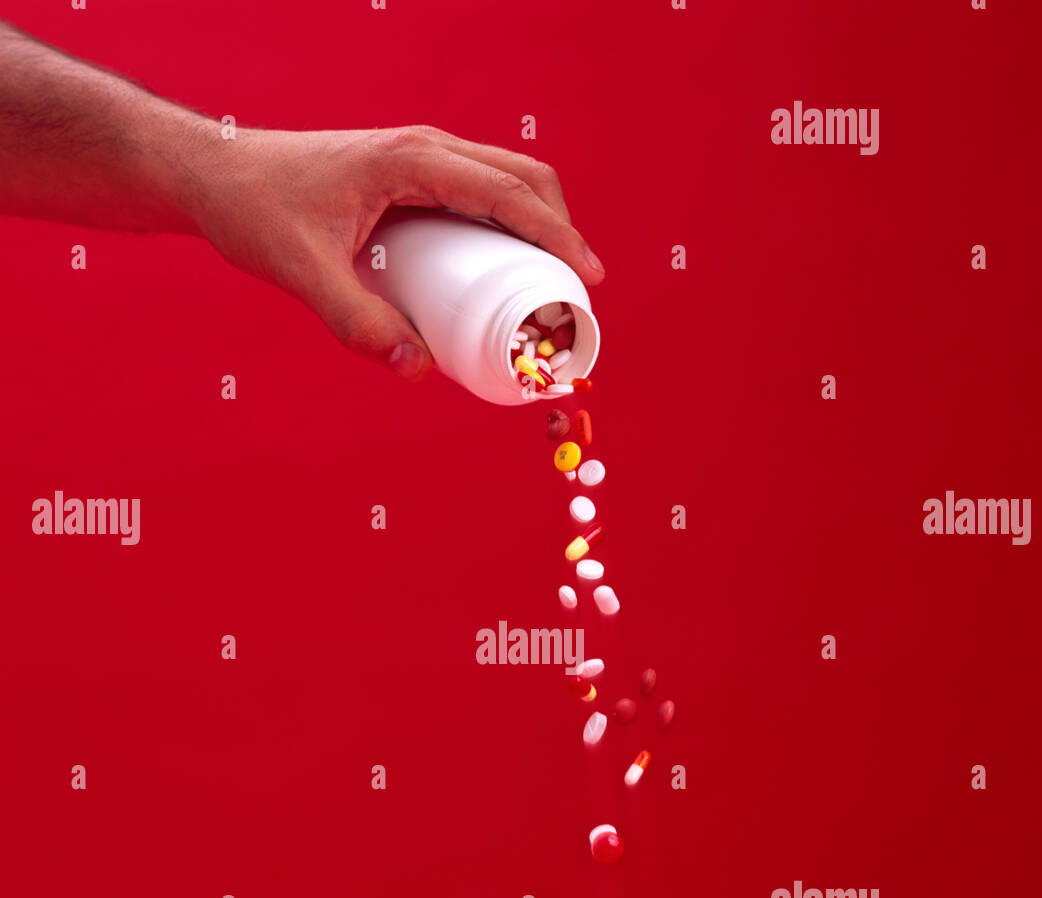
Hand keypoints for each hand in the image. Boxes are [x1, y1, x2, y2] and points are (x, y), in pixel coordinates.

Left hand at [189, 125, 604, 378]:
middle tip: (577, 295)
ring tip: (549, 289)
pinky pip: (478, 195)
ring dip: (538, 226)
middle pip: (522, 178)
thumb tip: (417, 370)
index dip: (557, 234)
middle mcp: (424, 149)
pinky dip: (507, 226)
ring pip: (505, 182)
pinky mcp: (410, 177)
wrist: (217, 174)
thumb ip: (354, 322)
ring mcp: (419, 159)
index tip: (590, 278)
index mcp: (411, 160)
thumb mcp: (301, 271)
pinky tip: (505, 271)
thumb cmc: (255, 210)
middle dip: (561, 231)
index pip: (507, 192)